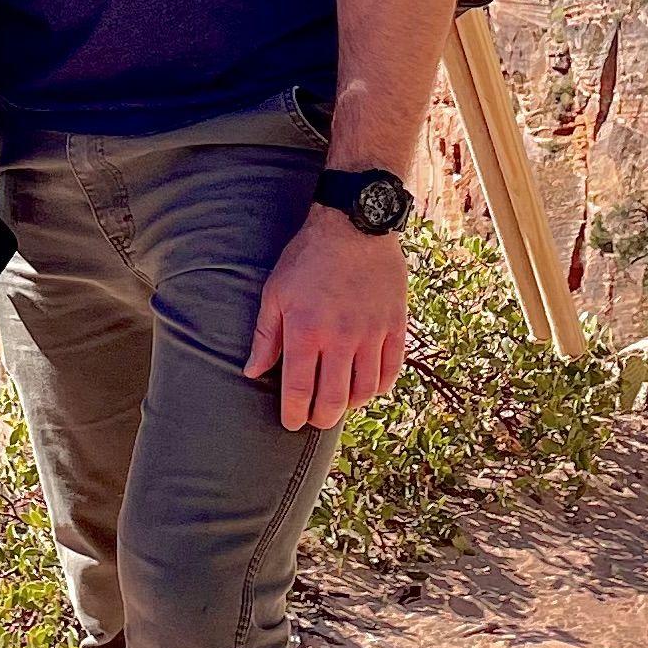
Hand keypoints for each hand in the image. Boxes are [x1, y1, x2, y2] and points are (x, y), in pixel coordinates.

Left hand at [244, 207, 409, 432]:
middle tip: (314, 420)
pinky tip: (368, 387)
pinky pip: (391, 369)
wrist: (354, 225)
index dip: (293, 413)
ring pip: (365, 390)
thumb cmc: (307, 257)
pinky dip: (380, 386)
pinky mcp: (395, 325)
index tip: (290, 422)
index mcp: (306, 332)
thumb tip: (253, 372)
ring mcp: (371, 334)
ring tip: (339, 404)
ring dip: (350, 405)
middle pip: (333, 399)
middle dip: (321, 418)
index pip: (298, 390)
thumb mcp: (276, 292)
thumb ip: (265, 336)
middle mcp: (340, 339)